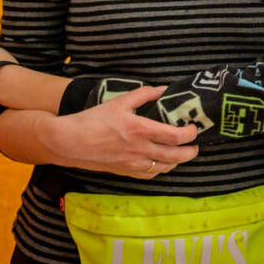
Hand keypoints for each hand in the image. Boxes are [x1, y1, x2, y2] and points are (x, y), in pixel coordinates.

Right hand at [48, 86, 199, 177]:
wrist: (69, 141)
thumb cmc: (93, 119)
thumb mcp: (120, 101)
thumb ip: (144, 94)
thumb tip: (163, 89)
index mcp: (141, 130)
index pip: (176, 136)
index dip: (190, 134)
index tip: (193, 128)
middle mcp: (140, 150)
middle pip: (176, 156)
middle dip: (191, 152)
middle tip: (195, 145)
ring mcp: (133, 163)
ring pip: (165, 168)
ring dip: (177, 161)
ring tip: (182, 153)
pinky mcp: (125, 171)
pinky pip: (150, 175)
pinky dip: (161, 169)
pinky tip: (162, 162)